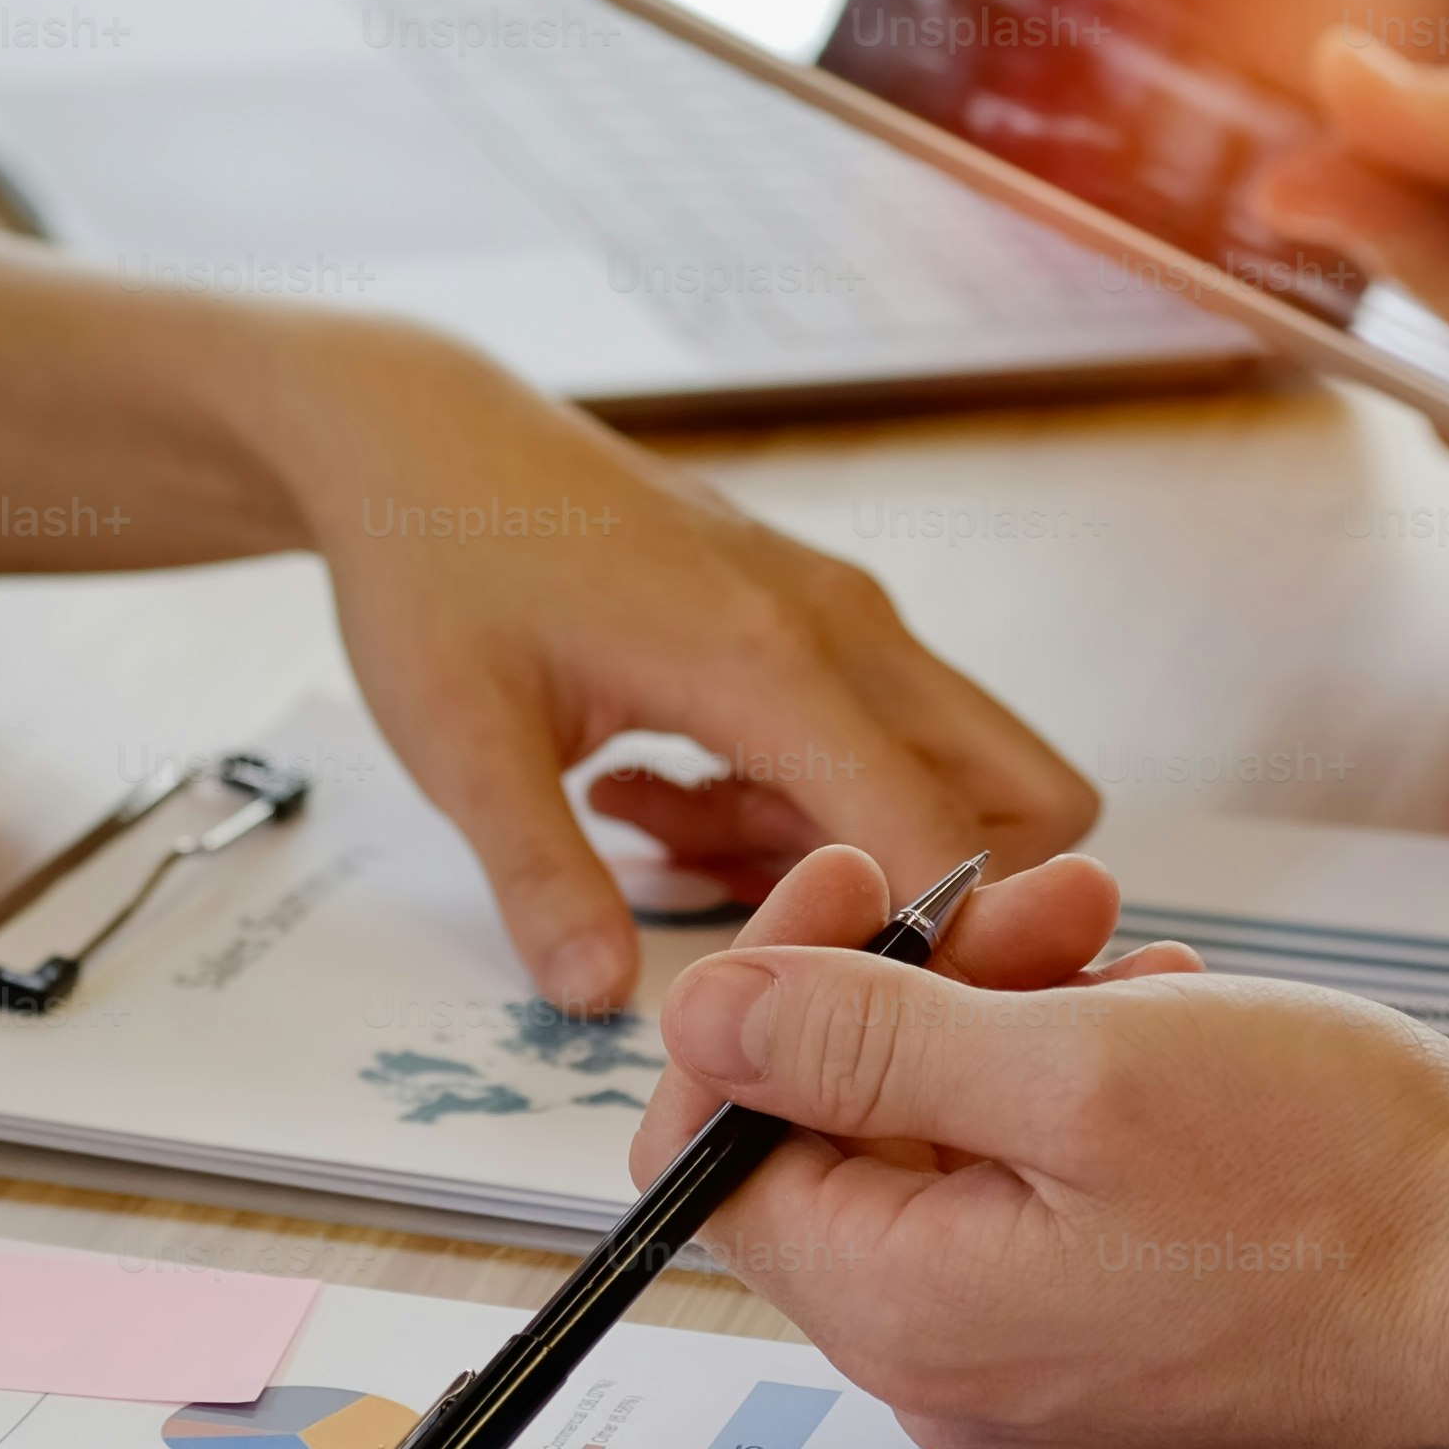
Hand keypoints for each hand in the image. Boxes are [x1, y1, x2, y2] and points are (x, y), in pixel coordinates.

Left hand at [269, 327, 1095, 1010]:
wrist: (421, 433)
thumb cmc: (437, 566)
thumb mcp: (462, 744)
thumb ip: (543, 878)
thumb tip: (602, 998)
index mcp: (771, 658)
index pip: (938, 836)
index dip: (926, 946)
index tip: (842, 1014)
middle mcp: (842, 627)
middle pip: (1027, 795)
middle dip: (944, 896)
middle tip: (784, 924)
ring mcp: (840, 613)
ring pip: (949, 774)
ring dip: (845, 845)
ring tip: (669, 836)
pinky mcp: (815, 614)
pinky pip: (879, 738)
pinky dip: (809, 797)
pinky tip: (670, 790)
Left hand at [623, 845, 1448, 1448]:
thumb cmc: (1340, 1186)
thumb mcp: (1075, 1070)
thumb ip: (863, 1047)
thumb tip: (700, 1014)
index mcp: (906, 1314)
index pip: (719, 1161)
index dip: (759, 1004)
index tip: (847, 883)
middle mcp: (948, 1353)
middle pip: (833, 1138)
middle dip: (908, 984)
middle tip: (1021, 894)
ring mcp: (1035, 1338)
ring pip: (940, 1135)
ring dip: (1000, 1003)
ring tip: (1110, 928)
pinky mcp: (1115, 1304)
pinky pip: (1031, 1168)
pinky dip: (1070, 1063)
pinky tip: (1156, 998)